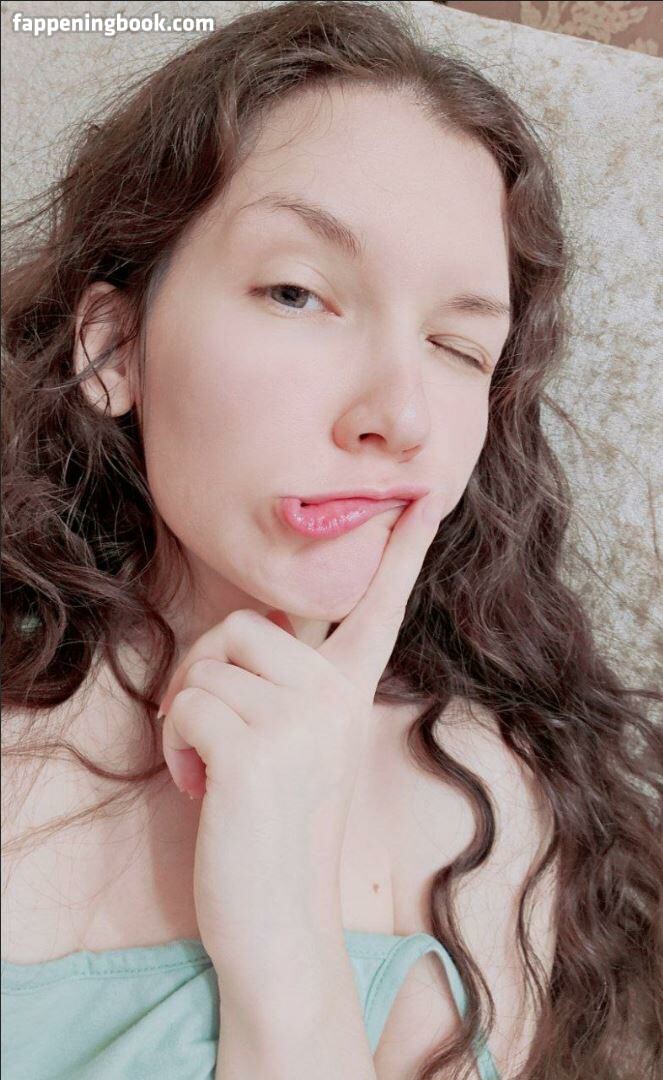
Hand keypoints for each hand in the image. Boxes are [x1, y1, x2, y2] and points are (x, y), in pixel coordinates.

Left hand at [157, 491, 443, 991]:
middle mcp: (334, 699)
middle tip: (212, 729)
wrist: (281, 927)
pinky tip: (197, 784)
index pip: (378, 610)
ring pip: (208, 664)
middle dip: (208, 669)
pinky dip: (175, 743)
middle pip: (244, 624)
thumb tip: (245, 633)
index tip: (425, 501)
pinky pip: (188, 705)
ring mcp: (300, 722)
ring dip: (187, 713)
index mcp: (350, 696)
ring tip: (209, 765)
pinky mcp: (256, 751)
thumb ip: (291, 690)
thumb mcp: (301, 751)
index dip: (402, 553)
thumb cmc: (279, 836)